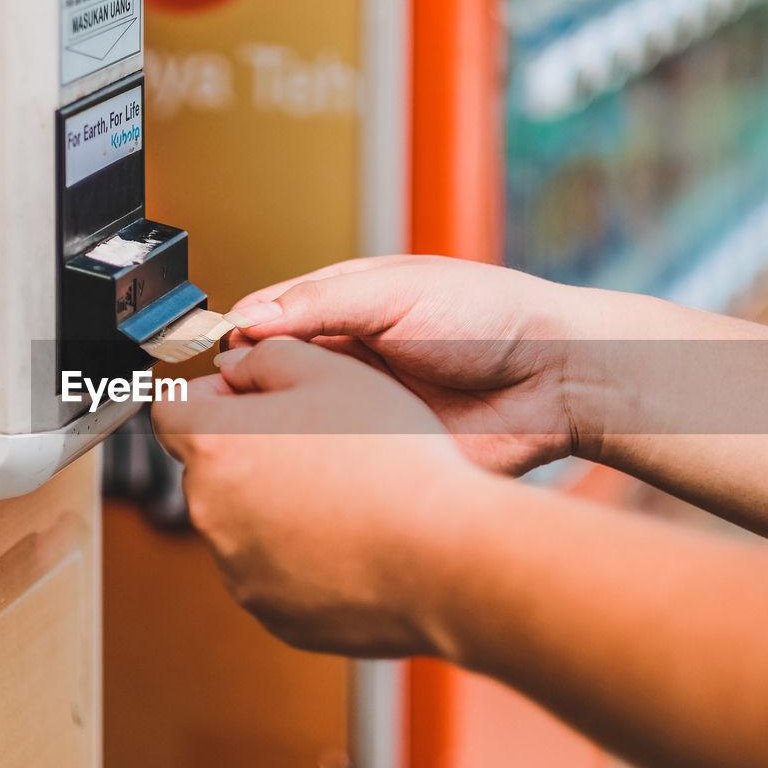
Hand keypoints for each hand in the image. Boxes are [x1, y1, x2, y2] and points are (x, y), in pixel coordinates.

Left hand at [153, 338, 487, 657]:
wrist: (442, 556)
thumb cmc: (391, 459)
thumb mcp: (329, 370)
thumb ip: (267, 355)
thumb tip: (238, 367)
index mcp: (215, 446)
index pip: (171, 410)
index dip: (212, 396)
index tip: (251, 398)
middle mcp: (211, 512)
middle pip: (211, 469)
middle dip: (251, 451)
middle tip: (317, 443)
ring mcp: (239, 569)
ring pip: (243, 523)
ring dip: (276, 505)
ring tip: (346, 495)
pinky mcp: (273, 613)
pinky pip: (275, 572)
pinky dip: (301, 556)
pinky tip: (352, 540)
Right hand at [224, 255, 602, 475]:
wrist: (557, 380)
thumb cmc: (489, 315)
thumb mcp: (397, 292)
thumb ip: (320, 303)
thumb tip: (246, 319)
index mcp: (339, 311)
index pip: (264, 323)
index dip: (233, 339)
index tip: (209, 356)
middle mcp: (341, 363)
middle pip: (267, 380)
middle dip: (241, 392)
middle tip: (219, 405)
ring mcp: (357, 413)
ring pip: (291, 429)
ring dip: (270, 435)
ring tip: (247, 440)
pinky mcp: (378, 458)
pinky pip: (330, 470)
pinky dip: (306, 473)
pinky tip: (289, 475)